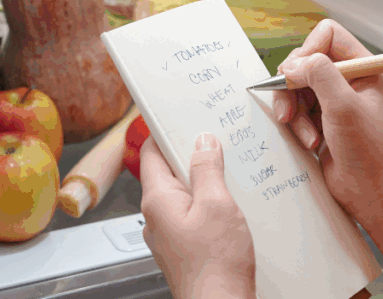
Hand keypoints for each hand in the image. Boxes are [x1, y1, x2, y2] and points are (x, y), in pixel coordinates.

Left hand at [140, 134, 256, 298]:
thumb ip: (207, 169)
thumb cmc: (214, 264)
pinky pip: (192, 214)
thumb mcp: (217, 204)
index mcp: (157, 200)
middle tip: (216, 143)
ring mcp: (169, 233)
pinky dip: (209, 204)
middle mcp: (157, 216)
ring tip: (229, 174)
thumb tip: (203, 142)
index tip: (179, 117)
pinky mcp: (184, 246)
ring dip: (204, 182)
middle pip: (168, 172)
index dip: (164, 131)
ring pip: (183, 194)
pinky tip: (231, 206)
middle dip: (192, 156)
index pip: (151, 153)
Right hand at [273, 19, 382, 222]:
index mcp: (363, 67)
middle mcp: (348, 79)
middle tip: (290, 108)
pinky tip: (310, 143)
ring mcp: (333, 100)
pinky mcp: (320, 120)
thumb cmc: (369, 151)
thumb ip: (319, 74)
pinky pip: (295, 109)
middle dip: (293, 86)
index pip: (327, 35)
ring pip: (295, 86)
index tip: (300, 74)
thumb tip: (293, 65)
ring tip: (305, 134)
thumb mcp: (344, 106)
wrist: (371, 192)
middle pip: (305, 60)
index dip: (309, 50)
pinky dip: (296, 125)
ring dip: (293, 110)